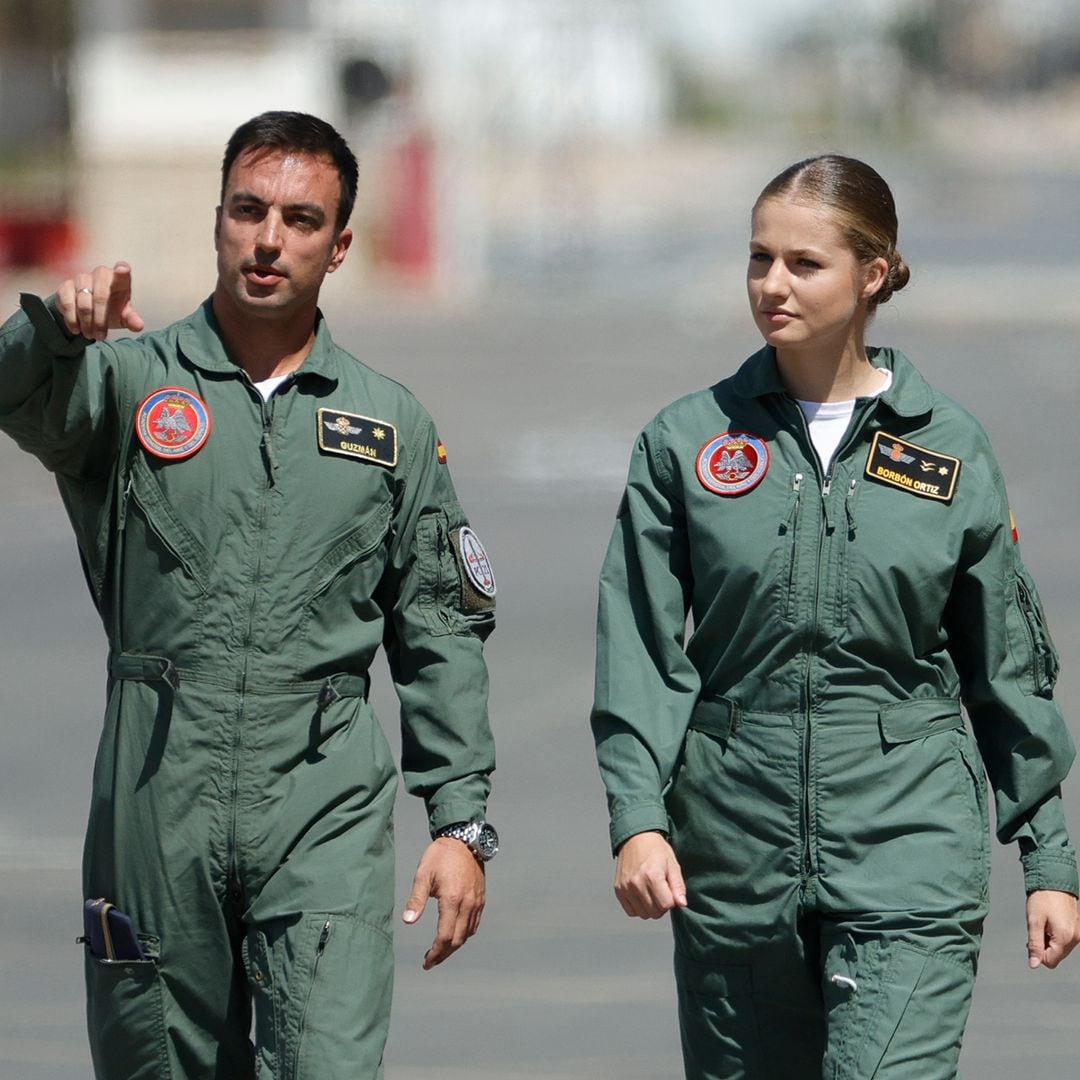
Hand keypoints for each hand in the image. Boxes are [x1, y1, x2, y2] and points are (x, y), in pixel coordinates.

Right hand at [56, 262, 144, 340]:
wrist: (89, 311)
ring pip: (83, 303)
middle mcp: (100, 274)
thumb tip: (138, 326)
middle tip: (101, 336)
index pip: (123, 270)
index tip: (122, 270)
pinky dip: (72, 319)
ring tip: (90, 335)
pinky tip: (76, 329)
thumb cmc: (112, 310)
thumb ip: (132, 319)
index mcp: (119, 279)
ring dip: (87, 323)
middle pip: (100, 296)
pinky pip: (67, 303)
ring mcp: (82, 278)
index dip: (122, 270)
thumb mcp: (124, 316)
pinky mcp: (66, 286)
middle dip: (100, 320)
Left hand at [402, 837, 484, 969]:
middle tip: (430, 961)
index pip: (445, 937)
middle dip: (443, 954)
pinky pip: (475, 924)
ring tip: (440, 950)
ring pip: (468, 934)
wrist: (464, 840)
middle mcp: (468, 904)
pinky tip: (455, 935)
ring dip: (454, 946)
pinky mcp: (481, 898)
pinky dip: (465, 934)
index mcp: (452, 900)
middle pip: (458, 940)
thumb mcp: (423, 874)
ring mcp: (477, 902)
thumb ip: (416, 899)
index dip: (435, 953)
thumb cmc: (441, 856)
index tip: (426, 962)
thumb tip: (407, 921)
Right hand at [614, 831, 687, 918]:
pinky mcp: (618, 889)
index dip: (672, 900)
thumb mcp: (672, 864)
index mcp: (652, 876)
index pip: (666, 905)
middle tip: (661, 890)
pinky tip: (642, 895)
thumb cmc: (656, 849)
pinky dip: (638, 907)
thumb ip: (678, 886)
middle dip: (662, 905)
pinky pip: (631, 912)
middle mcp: (636, 883)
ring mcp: (625, 887)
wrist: (635, 837)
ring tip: (651, 891)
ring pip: (643, 914)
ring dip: (650, 908)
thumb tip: (682, 904)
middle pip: (655, 913)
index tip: (669, 889)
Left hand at [1026, 889, 1079, 969]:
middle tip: (1038, 929)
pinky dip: (1056, 935)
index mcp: (1065, 937)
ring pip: (1061, 949)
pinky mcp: (1078, 929)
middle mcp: (1076, 938)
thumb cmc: (1042, 898)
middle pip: (1056, 956)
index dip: (1038, 953)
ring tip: (1045, 924)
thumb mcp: (1033, 921)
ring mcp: (1079, 933)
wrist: (1054, 881)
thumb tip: (1034, 964)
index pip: (1050, 961)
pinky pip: (1066, 940)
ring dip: (1050, 940)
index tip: (1032, 939)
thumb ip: (1034, 945)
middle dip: (1044, 946)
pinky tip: (1051, 923)